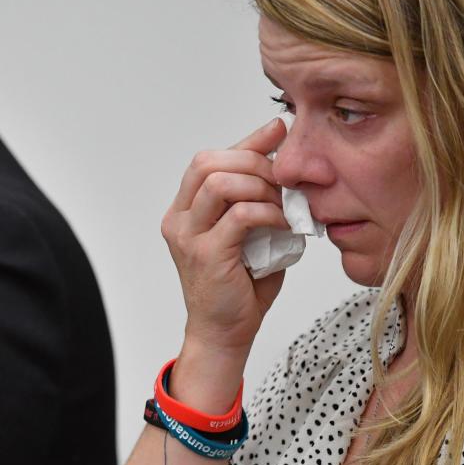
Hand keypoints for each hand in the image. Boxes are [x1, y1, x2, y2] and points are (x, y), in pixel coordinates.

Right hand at [161, 118, 290, 354]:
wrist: (224, 333)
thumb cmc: (239, 287)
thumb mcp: (248, 234)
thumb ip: (255, 202)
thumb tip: (285, 169)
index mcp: (184, 210)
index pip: (209, 160)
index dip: (246, 143)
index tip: (279, 131)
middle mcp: (178, 219)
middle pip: (209, 163)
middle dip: (253, 162)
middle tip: (284, 179)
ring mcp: (188, 236)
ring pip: (220, 183)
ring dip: (260, 186)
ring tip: (282, 204)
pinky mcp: (206, 254)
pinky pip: (240, 215)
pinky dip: (268, 212)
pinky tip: (284, 223)